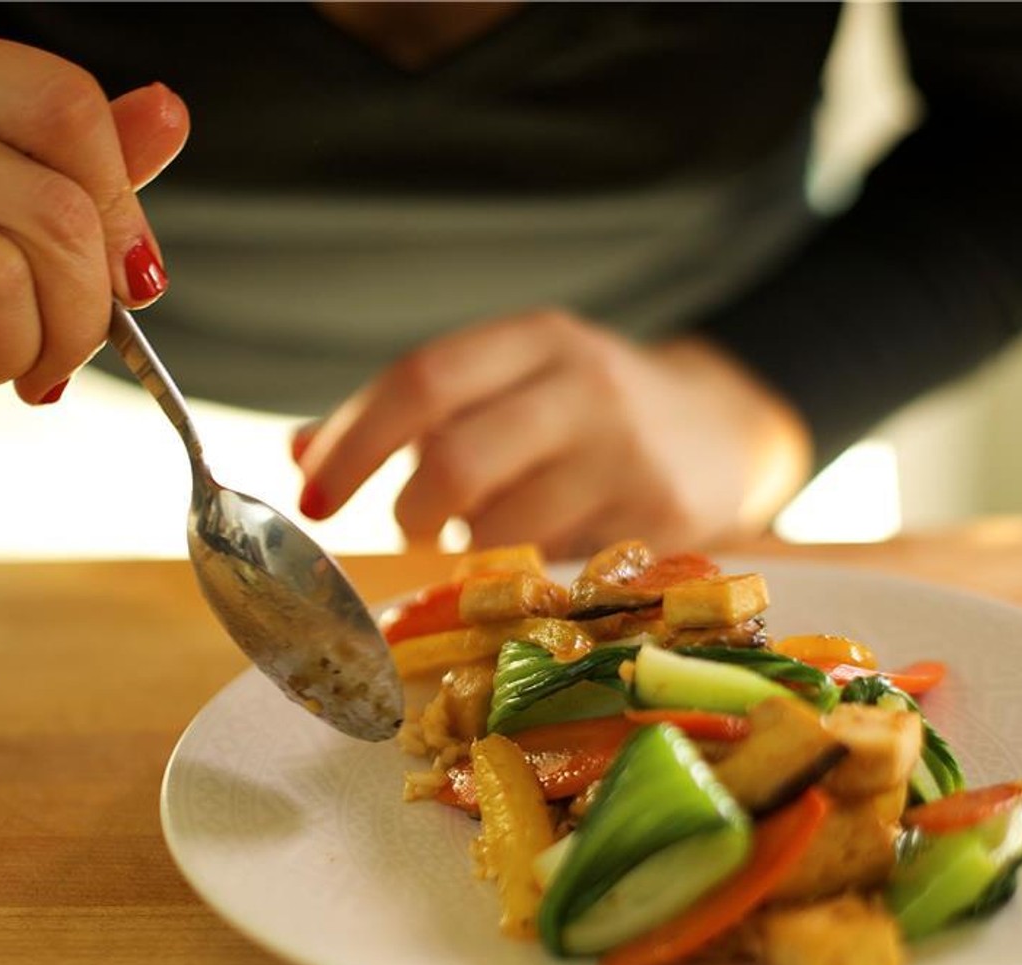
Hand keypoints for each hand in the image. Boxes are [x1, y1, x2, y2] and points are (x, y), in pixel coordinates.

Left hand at [293, 309, 813, 557]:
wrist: (724, 428)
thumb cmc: (584, 410)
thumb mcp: (509, 383)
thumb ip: (410, 414)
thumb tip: (297, 454)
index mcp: (535, 338)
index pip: (422, 379)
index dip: (353, 441)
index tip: (313, 496)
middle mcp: (584, 386)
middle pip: (456, 459)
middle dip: (407, 509)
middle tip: (405, 526)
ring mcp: (627, 454)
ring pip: (504, 526)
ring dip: (469, 546)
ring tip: (486, 532)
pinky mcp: (661, 517)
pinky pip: (558, 566)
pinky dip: (526, 569)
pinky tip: (541, 548)